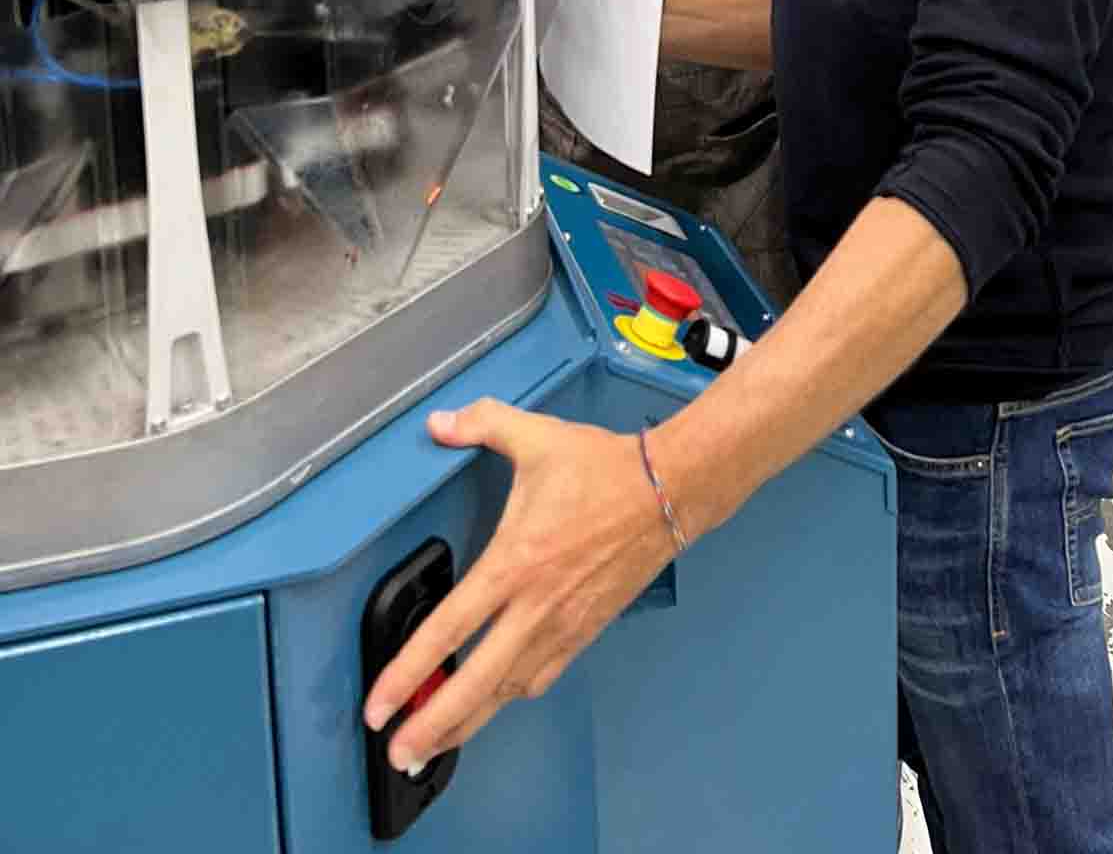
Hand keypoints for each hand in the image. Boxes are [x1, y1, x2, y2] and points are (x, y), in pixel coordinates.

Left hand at [362, 400, 675, 771]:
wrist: (671, 490)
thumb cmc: (607, 469)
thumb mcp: (538, 436)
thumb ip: (483, 424)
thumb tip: (440, 423)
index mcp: (516, 561)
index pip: (450, 629)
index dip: (408, 672)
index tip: (379, 703)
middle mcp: (537, 605)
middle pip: (475, 683)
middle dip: (431, 725)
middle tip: (398, 751)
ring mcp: (564, 624)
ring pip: (508, 690)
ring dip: (469, 722)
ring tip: (436, 744)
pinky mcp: (586, 630)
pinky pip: (542, 677)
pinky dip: (512, 697)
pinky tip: (496, 703)